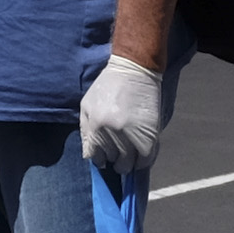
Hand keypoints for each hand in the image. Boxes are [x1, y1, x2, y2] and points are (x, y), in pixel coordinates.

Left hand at [79, 54, 163, 177]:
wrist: (134, 69)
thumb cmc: (108, 86)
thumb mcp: (87, 105)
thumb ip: (85, 131)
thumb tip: (89, 155)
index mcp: (94, 126)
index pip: (94, 156)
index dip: (100, 159)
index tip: (105, 157)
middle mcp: (111, 133)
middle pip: (112, 160)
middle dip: (114, 159)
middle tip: (119, 152)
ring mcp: (131, 135)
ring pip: (128, 163)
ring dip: (128, 163)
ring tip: (130, 156)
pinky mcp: (148, 134)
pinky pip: (145, 158)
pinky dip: (143, 162)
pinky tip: (141, 156)